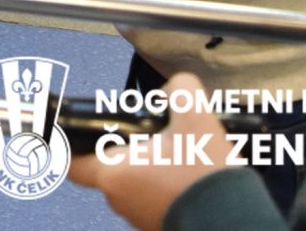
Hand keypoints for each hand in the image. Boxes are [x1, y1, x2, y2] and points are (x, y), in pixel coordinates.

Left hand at [69, 74, 233, 230]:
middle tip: (151, 135)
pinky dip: (163, 186)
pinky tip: (187, 174)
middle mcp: (119, 200)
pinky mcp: (157, 226)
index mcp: (114, 174)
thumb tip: (174, 88)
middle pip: (108, 167)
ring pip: (132, 183)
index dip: (69, 144)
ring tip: (177, 154)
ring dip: (147, 167)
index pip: (71, 161)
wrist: (236, 221)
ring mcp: (137, 217)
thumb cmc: (206, 177)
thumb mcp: (196, 116)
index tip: (74, 132)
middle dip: (126, 149)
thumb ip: (179, 89)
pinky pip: (151, 199)